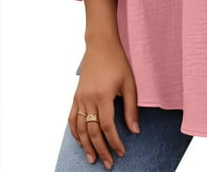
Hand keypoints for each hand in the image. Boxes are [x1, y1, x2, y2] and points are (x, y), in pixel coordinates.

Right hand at [67, 39, 139, 169]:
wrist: (100, 45)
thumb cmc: (118, 62)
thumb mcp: (129, 83)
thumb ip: (131, 108)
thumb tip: (135, 130)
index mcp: (104, 96)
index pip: (108, 127)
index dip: (115, 142)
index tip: (121, 152)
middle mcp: (89, 99)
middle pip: (92, 131)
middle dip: (101, 149)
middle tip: (108, 163)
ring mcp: (80, 98)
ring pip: (80, 129)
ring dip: (86, 146)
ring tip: (92, 159)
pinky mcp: (76, 96)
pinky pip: (71, 118)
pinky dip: (74, 133)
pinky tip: (80, 141)